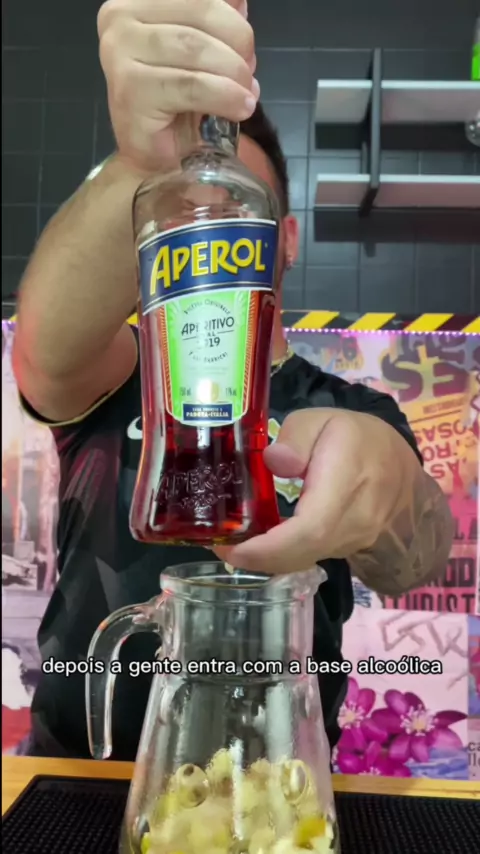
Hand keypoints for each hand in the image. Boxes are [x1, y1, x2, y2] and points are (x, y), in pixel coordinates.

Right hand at [97, 0, 257, 171]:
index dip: (231, 18)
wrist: (156, 157)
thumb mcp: (201, 52)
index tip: (246, 49)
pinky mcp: (130, 91)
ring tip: (247, 95)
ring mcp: (119, 54)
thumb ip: (214, 22)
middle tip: (249, 75)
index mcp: (136, 2)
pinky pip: (190, 85)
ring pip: (196, 48)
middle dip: (238, 44)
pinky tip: (239, 108)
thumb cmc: (176, 104)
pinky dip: (223, 96)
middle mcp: (119, 18)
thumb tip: (240, 3)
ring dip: (233, 73)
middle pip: (200, 12)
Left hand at [215, 408, 418, 574]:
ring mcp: (351, 542)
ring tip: (233, 541)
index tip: (233, 547)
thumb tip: (274, 462)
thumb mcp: (325, 419)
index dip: (270, 546)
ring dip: (266, 557)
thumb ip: (297, 435)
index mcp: (346, 482)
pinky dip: (281, 554)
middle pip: (302, 553)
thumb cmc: (359, 438)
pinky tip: (258, 541)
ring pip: (304, 560)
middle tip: (221, 544)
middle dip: (257, 557)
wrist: (402, 470)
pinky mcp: (344, 549)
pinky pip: (309, 557)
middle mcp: (353, 522)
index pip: (311, 529)